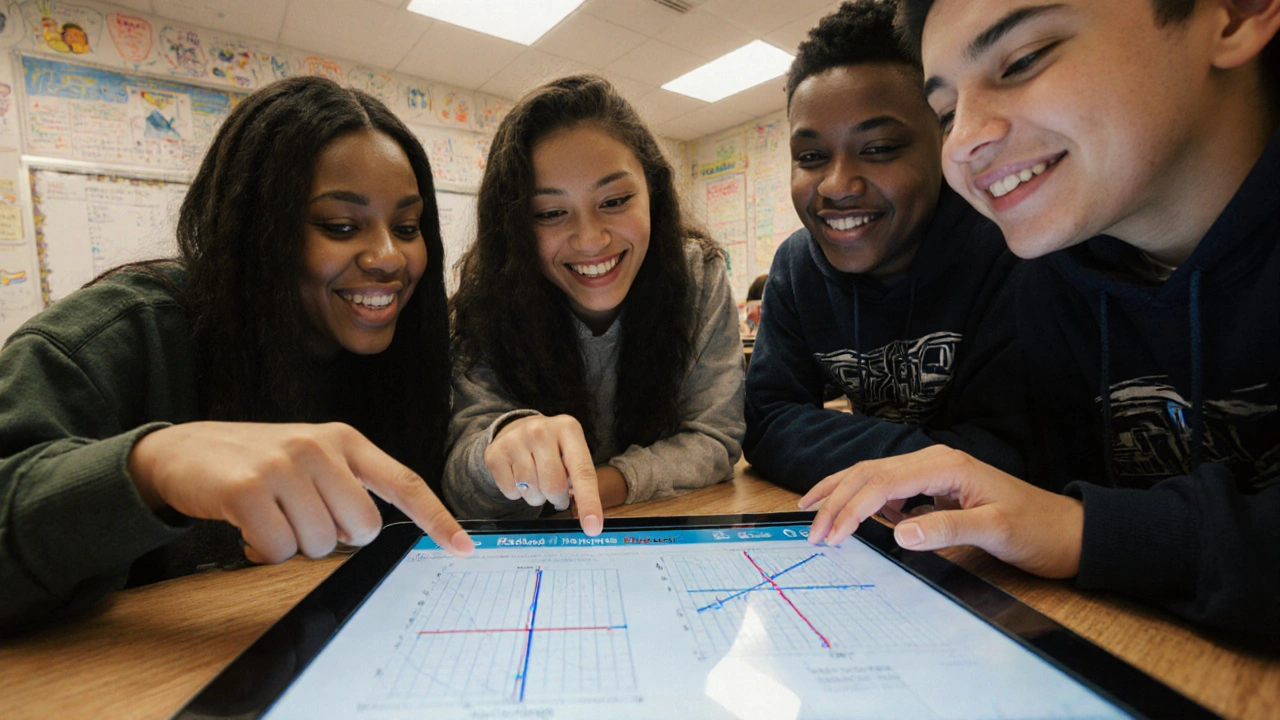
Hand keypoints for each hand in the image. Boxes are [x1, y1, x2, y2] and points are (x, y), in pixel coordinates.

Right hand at [128, 421, 473, 563]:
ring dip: (294, 545)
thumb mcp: (311, 457)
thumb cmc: (256, 461)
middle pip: (362, 528)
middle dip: (335, 538)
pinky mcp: (248, 489)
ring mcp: (284, 466)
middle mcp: (319, 447)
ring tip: (270, 515)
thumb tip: (372, 530)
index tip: (463, 548)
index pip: (404, 483)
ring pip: (320, 544)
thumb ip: (348, 483)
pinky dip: (263, 551)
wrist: (183, 449)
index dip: (436, 518)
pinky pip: (278, 549)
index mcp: (344, 440)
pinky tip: (247, 526)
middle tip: (302, 518)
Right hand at [484, 414, 603, 535]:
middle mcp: (540, 431)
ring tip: (537, 481)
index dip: (589, 502)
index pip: (582, 472)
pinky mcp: (495, 454)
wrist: (516, 428)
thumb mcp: (571, 451)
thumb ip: (581, 479)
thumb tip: (589, 520)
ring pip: (531, 491)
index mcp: (568, 428)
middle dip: (558, 498)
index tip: (593, 528)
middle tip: (557, 494)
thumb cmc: (552, 447)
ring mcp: (515, 441)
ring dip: (537, 497)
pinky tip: (518, 478)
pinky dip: (517, 494)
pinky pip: (510, 492)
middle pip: (554, 486)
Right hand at [799, 446, 1083, 577]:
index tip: (829, 536)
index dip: (850, 509)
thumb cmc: (1037, 528)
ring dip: (843, 494)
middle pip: (869, 473)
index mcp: (944, 465)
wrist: (1067, 531)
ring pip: (874, 475)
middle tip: (812, 531)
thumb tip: (899, 532)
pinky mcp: (935, 486)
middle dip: (835, 500)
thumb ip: (946, 529)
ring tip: (814, 513)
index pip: (881, 483)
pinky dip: (864, 500)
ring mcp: (933, 471)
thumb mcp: (995, 531)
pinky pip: (889, 487)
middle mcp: (934, 460)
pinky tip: (854, 515)